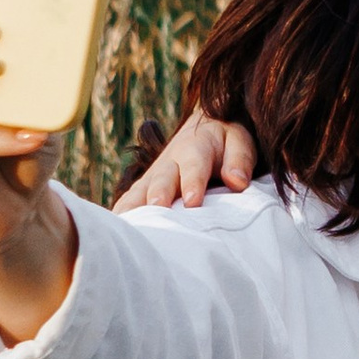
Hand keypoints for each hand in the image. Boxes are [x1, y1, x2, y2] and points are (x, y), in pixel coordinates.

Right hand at [115, 107, 257, 210]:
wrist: (203, 129)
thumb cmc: (225, 142)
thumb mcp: (239, 141)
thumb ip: (239, 159)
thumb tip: (237, 182)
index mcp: (195, 147)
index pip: (194, 165)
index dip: (192, 182)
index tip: (193, 201)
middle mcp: (170, 161)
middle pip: (162, 179)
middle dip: (159, 194)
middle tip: (157, 208)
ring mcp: (154, 175)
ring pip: (141, 190)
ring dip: (135, 206)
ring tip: (130, 224)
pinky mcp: (145, 187)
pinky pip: (130, 199)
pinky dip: (123, 212)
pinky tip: (119, 229)